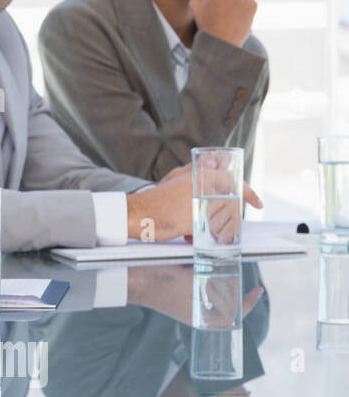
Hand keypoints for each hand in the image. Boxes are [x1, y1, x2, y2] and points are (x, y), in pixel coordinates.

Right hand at [125, 164, 260, 241]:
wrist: (139, 213)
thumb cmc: (156, 199)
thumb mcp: (176, 178)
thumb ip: (196, 170)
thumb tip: (214, 161)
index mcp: (200, 175)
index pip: (234, 181)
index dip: (249, 193)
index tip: (257, 203)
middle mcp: (202, 187)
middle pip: (227, 205)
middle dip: (221, 217)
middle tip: (205, 221)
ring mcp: (199, 203)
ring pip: (219, 220)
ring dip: (209, 227)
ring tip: (190, 226)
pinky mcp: (194, 219)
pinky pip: (208, 232)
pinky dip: (198, 235)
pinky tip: (185, 233)